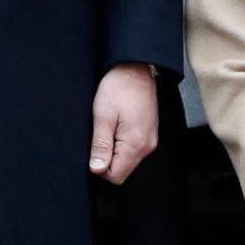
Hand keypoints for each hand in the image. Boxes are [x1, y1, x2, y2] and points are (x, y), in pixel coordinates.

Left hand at [91, 63, 158, 184]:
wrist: (136, 69)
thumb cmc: (118, 89)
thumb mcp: (103, 117)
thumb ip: (101, 146)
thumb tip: (97, 170)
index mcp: (135, 145)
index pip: (115, 176)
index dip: (99, 167)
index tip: (94, 147)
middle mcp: (147, 147)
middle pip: (122, 170)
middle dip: (106, 159)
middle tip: (99, 135)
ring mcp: (150, 140)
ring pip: (126, 160)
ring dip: (113, 150)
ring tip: (108, 127)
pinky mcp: (148, 134)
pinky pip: (132, 149)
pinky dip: (121, 143)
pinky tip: (116, 125)